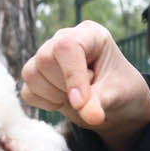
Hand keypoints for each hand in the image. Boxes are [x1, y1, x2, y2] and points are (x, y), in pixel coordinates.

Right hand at [20, 22, 149, 150]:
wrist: (115, 102)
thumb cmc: (121, 90)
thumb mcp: (117, 95)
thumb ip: (99, 102)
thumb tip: (88, 115)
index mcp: (90, 35)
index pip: (68, 46)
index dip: (71, 75)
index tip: (81, 103)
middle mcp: (64, 38)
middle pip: (45, 60)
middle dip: (65, 87)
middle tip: (89, 95)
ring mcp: (47, 55)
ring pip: (31, 74)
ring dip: (55, 95)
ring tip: (78, 97)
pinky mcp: (36, 74)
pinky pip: (28, 92)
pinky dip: (45, 103)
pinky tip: (64, 101)